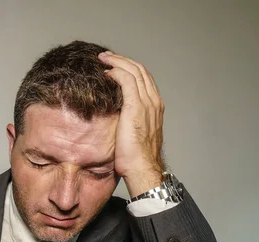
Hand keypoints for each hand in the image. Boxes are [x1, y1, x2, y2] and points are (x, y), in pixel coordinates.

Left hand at [98, 51, 164, 196]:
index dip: (129, 68)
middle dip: (122, 60)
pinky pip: (127, 80)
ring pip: (134, 71)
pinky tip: (106, 72)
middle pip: (140, 70)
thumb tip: (113, 118)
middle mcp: (153, 102)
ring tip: (103, 59)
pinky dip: (117, 72)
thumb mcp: (133, 134)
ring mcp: (146, 103)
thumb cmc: (135, 158)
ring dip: (117, 61)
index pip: (144, 78)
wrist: (142, 168)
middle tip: (106, 57)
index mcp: (154, 107)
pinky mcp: (136, 107)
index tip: (114, 65)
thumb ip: (128, 121)